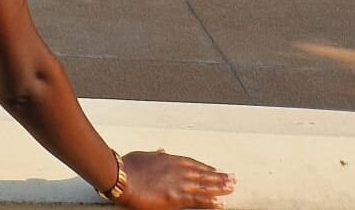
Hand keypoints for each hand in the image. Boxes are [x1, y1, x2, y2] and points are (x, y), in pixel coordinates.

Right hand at [115, 149, 234, 209]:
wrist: (122, 177)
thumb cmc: (128, 166)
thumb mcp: (143, 156)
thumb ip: (155, 155)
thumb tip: (161, 150)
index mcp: (170, 160)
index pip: (193, 163)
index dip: (206, 168)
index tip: (216, 170)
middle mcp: (178, 170)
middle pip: (203, 174)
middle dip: (219, 177)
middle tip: (233, 178)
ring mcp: (179, 184)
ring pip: (205, 186)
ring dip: (219, 187)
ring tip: (232, 188)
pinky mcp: (177, 197)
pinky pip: (197, 200)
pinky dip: (209, 202)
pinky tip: (220, 203)